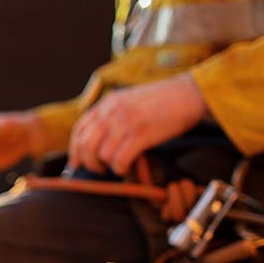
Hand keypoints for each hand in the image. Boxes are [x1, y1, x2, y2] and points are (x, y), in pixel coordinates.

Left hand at [68, 73, 206, 174]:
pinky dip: (121, 168)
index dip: (75, 150)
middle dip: (89, 162)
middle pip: (86, 144)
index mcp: (108, 103)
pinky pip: (120, 160)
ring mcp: (125, 122)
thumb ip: (112, 115)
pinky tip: (128, 167)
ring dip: (108, 166)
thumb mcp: (129, 100)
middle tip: (99, 170)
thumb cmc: (162, 101)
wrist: (188, 93)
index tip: (76, 163)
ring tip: (119, 167)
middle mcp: (112, 111)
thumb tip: (99, 140)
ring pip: (101, 155)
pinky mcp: (141, 134)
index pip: (80, 129)